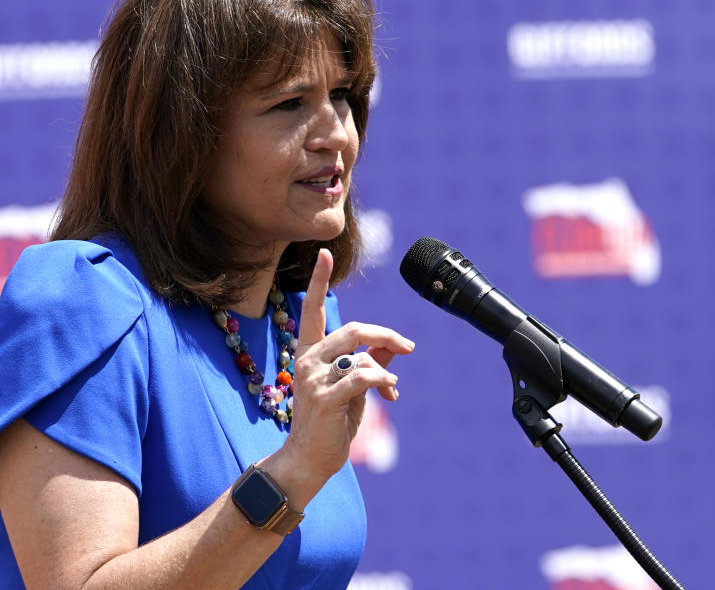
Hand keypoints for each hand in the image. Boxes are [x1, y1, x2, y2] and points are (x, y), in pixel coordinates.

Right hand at [282, 248, 414, 480]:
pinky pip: (364, 376)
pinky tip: (391, 394)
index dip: (320, 281)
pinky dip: (384, 381)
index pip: (313, 310)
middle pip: (354, 329)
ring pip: (362, 353)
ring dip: (386, 369)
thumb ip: (370, 361)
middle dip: (386, 335)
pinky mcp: (324, 398)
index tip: (324, 254)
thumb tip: (393, 344)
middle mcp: (307, 359)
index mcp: (310, 352)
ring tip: (392, 388)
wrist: (310, 460)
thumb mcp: (353, 387)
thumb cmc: (331, 423)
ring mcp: (312, 378)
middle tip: (408, 347)